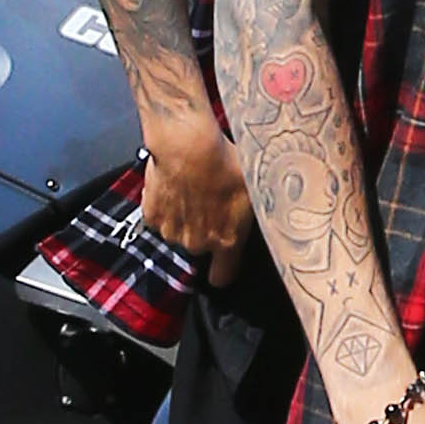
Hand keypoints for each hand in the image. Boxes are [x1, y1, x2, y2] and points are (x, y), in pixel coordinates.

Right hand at [140, 121, 254, 286]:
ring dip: (184, 218)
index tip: (224, 263)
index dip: (224, 271)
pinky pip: (160, 217)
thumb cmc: (226, 163)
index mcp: (226, 242)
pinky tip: (175, 186)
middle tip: (211, 203)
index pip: (223, 277)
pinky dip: (165, 206)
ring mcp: (172, 232)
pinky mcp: (152, 216)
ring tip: (194, 190)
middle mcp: (197, 243)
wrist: (189, 146)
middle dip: (204, 230)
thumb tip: (272, 219)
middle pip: (200, 248)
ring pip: (179, 232)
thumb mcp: (254, 190)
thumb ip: (254, 215)